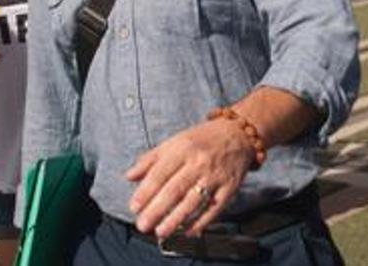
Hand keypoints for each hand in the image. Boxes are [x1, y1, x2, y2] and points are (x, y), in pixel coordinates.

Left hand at [125, 118, 255, 238]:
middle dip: (157, 209)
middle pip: (175, 189)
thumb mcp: (174, 142)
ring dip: (176, 219)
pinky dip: (201, 222)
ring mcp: (215, 176)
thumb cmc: (200, 140)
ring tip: (160, 232)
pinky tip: (188, 232)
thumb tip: (129, 176)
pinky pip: (214, 208)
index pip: (160, 173)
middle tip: (142, 225)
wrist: (237, 135)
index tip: (133, 207)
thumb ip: (150, 159)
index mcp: (182, 149)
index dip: (146, 191)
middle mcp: (198, 162)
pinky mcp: (229, 188)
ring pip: (193, 201)